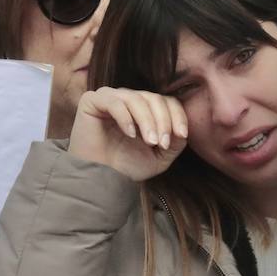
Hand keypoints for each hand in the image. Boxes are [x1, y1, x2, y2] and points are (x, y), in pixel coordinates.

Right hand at [70, 87, 187, 181]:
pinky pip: (115, 102)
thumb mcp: (159, 157)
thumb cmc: (126, 167)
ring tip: (150, 142)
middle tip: (162, 143)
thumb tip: (183, 130)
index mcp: (145, 108)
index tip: (181, 135)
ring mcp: (110, 98)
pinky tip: (130, 134)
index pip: (167, 101)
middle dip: (163, 121)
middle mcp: (129, 99)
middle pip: (154, 98)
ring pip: (137, 99)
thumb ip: (175, 142)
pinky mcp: (92, 101)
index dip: (177, 115)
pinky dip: (126, 118)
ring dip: (147, 121)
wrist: (98, 177)